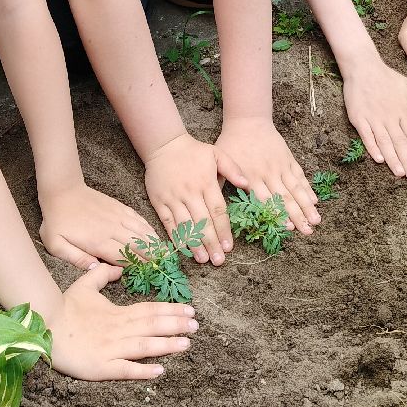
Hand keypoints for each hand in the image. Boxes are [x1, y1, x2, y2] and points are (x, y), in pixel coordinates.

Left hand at [39, 181, 159, 269]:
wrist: (62, 191)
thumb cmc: (57, 221)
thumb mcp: (56, 244)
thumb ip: (77, 259)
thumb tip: (97, 270)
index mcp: (98, 241)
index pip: (123, 257)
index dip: (138, 266)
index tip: (150, 273)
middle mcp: (112, 229)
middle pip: (137, 245)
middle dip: (152, 256)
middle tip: (165, 266)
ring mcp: (117, 216)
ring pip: (141, 231)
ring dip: (154, 243)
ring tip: (165, 253)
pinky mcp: (119, 207)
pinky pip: (138, 219)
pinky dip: (148, 228)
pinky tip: (154, 234)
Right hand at [42, 262, 197, 379]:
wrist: (44, 327)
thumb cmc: (64, 307)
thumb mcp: (84, 285)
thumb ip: (102, 274)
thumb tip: (115, 265)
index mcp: (117, 312)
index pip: (149, 309)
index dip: (170, 309)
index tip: (188, 309)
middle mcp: (118, 330)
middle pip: (152, 326)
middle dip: (176, 325)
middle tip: (196, 325)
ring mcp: (111, 349)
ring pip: (144, 346)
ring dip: (167, 345)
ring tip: (186, 343)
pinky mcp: (101, 367)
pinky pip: (125, 369)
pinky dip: (143, 370)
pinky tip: (159, 370)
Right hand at [143, 132, 231, 264]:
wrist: (164, 145)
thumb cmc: (194, 151)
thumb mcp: (217, 153)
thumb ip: (232, 168)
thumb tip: (246, 183)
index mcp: (206, 183)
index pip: (217, 210)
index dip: (223, 230)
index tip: (229, 247)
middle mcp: (190, 193)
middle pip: (202, 222)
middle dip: (211, 243)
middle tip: (218, 260)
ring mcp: (174, 198)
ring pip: (185, 225)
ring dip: (194, 243)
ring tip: (202, 259)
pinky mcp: (160, 202)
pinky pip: (168, 222)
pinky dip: (175, 236)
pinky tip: (182, 248)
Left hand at [214, 117, 319, 235]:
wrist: (248, 121)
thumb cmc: (232, 143)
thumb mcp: (221, 161)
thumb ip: (221, 180)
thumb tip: (212, 202)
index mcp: (251, 176)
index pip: (266, 199)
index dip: (278, 213)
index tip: (289, 227)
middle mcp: (268, 173)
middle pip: (285, 198)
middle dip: (298, 216)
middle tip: (308, 232)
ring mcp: (280, 166)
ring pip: (296, 188)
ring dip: (307, 205)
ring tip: (316, 221)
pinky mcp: (288, 159)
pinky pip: (300, 176)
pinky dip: (307, 189)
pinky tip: (315, 201)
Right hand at [341, 55, 406, 179]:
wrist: (363, 67)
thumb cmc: (387, 77)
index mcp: (402, 111)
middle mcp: (389, 117)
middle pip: (400, 143)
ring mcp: (373, 118)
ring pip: (385, 142)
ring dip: (393, 159)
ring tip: (399, 173)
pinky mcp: (358, 118)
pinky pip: (367, 136)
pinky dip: (373, 147)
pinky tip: (379, 159)